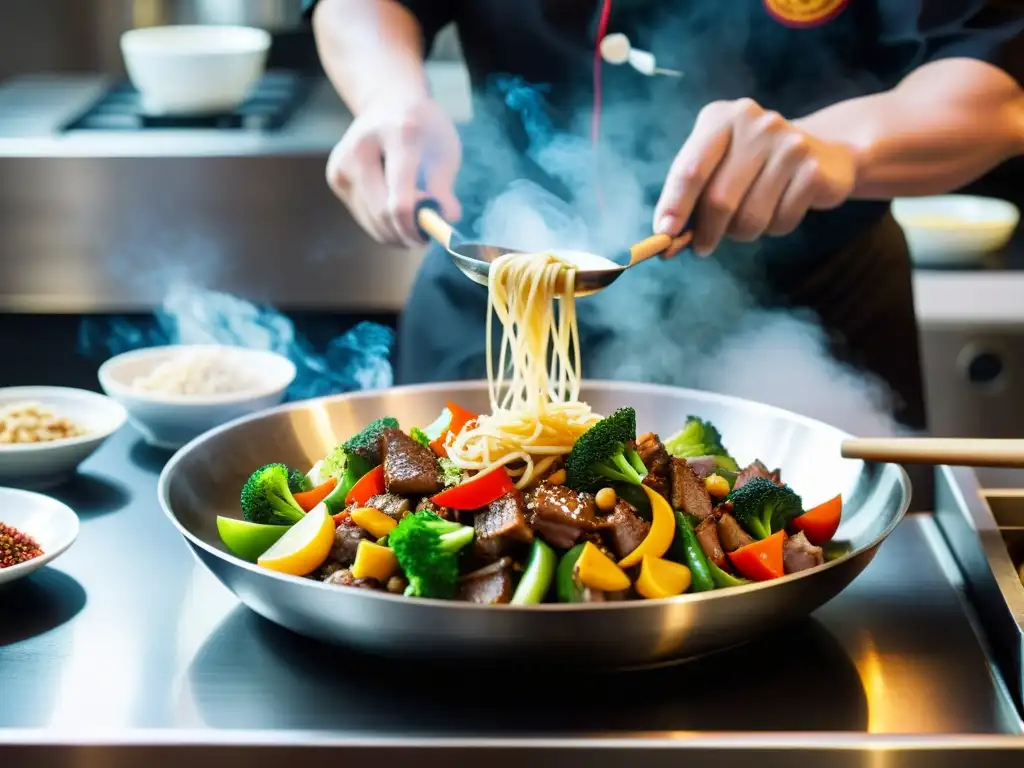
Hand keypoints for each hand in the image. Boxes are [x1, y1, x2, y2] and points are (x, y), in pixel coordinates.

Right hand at [327, 97, 461, 245]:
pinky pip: (363, 218)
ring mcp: (343, 164)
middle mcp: (361, 149)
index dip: (416, 227)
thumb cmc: (424, 127)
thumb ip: (444, 188)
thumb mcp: (445, 149)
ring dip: (396, 233)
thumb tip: (445, 222)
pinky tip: (396, 211)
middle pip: (382, 213)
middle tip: (426, 236)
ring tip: (414, 223)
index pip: (399, 199)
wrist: (388, 101)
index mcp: (398, 136)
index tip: (432, 234)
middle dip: (407, 233)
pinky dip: (383, 225)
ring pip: (371, 222)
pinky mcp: (335, 178)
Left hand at [654, 98, 856, 255]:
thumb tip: (665, 235)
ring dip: (743, 232)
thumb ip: (688, 196)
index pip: (690, 170)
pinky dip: (775, 228)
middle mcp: (756, 124)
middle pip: (719, 200)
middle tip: (703, 247)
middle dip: (707, 232)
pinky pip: (780, 222)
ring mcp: (789, 144)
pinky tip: (781, 208)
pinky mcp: (813, 169)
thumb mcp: (716, 166)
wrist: (825, 152)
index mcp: (720, 118)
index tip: (664, 235)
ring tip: (750, 218)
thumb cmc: (752, 167)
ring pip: (750, 218)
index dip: (675, 206)